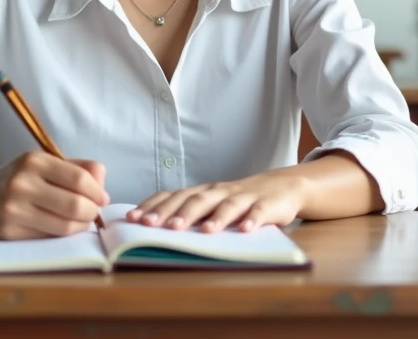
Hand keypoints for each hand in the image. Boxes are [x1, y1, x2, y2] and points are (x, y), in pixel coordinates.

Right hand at [0, 150, 108, 239]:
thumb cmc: (18, 178)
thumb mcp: (44, 163)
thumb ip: (77, 168)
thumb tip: (103, 185)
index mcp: (34, 161)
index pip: (79, 179)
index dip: (97, 192)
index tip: (102, 198)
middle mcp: (22, 183)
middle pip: (74, 205)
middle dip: (92, 212)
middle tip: (93, 212)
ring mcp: (14, 210)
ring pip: (65, 226)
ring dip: (81, 226)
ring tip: (81, 220)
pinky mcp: (10, 232)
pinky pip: (49, 237)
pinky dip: (63, 234)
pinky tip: (62, 227)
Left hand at [127, 170, 308, 232]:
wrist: (283, 186)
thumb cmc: (239, 200)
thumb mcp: (212, 204)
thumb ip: (189, 212)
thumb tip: (151, 228)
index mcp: (203, 192)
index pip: (174, 195)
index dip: (154, 206)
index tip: (134, 219)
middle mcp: (220, 192)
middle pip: (196, 200)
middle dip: (177, 213)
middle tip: (158, 226)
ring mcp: (244, 197)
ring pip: (227, 205)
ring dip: (216, 217)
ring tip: (204, 231)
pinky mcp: (268, 205)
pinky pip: (260, 212)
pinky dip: (253, 220)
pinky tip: (245, 230)